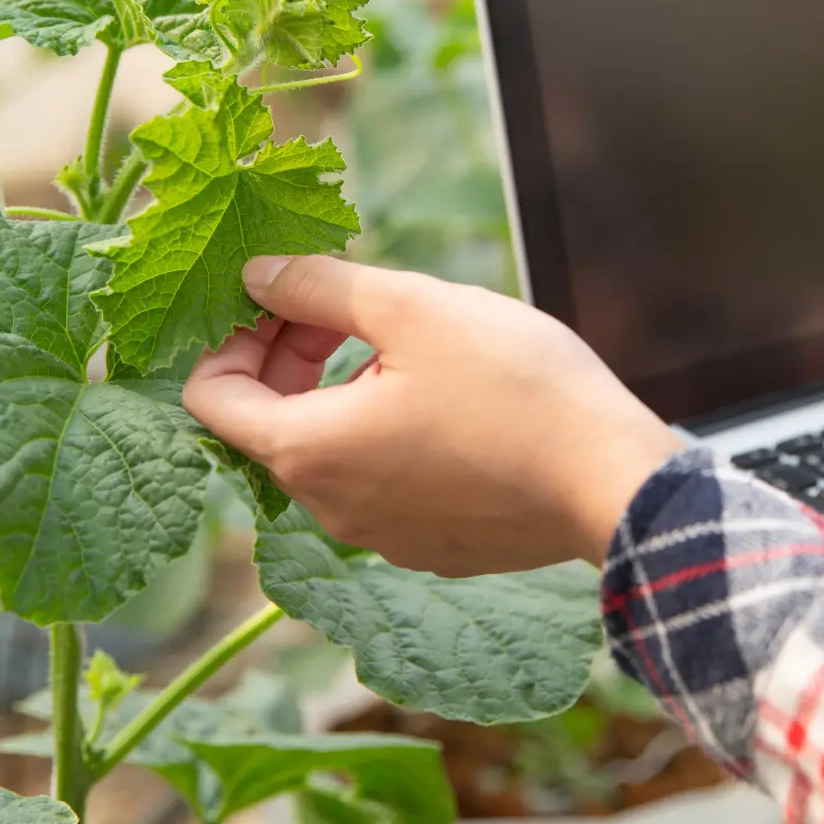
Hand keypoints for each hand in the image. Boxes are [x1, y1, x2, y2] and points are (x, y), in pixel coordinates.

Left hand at [182, 256, 685, 576]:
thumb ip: (319, 287)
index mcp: (307, 451)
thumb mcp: (412, 307)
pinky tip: (451, 400)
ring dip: (343, 394)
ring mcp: (382, 538)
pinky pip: (382, 486)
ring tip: (410, 347)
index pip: (211, 397)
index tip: (285, 297)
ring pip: (330, 455)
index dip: (233, 333)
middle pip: (268, 425)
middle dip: (290, 356)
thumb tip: (256, 275)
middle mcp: (329, 509)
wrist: (612, 482)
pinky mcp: (432, 547)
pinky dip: (389, 437)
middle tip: (346, 308)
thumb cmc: (513, 389)